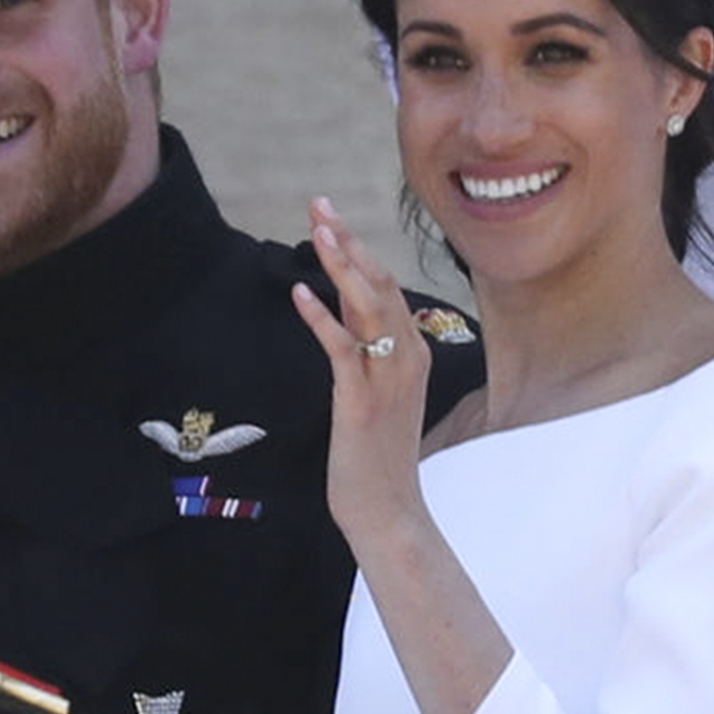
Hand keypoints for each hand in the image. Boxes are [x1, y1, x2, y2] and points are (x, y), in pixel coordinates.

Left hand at [289, 197, 432, 549]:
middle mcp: (408, 358)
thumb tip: (342, 308)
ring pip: (369, 306)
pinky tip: (299, 293)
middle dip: (349, 241)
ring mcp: (388, 378)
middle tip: (319, 204)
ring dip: (341, 265)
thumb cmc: (377, 455)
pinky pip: (343, 349)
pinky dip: (322, 318)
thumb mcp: (375, 392)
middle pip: (380, 284)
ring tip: (317, 229)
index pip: (387, 287)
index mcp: (414, 354)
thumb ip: (363, 348)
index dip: (359, 250)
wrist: (389, 510)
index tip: (332, 219)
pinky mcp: (362, 401)